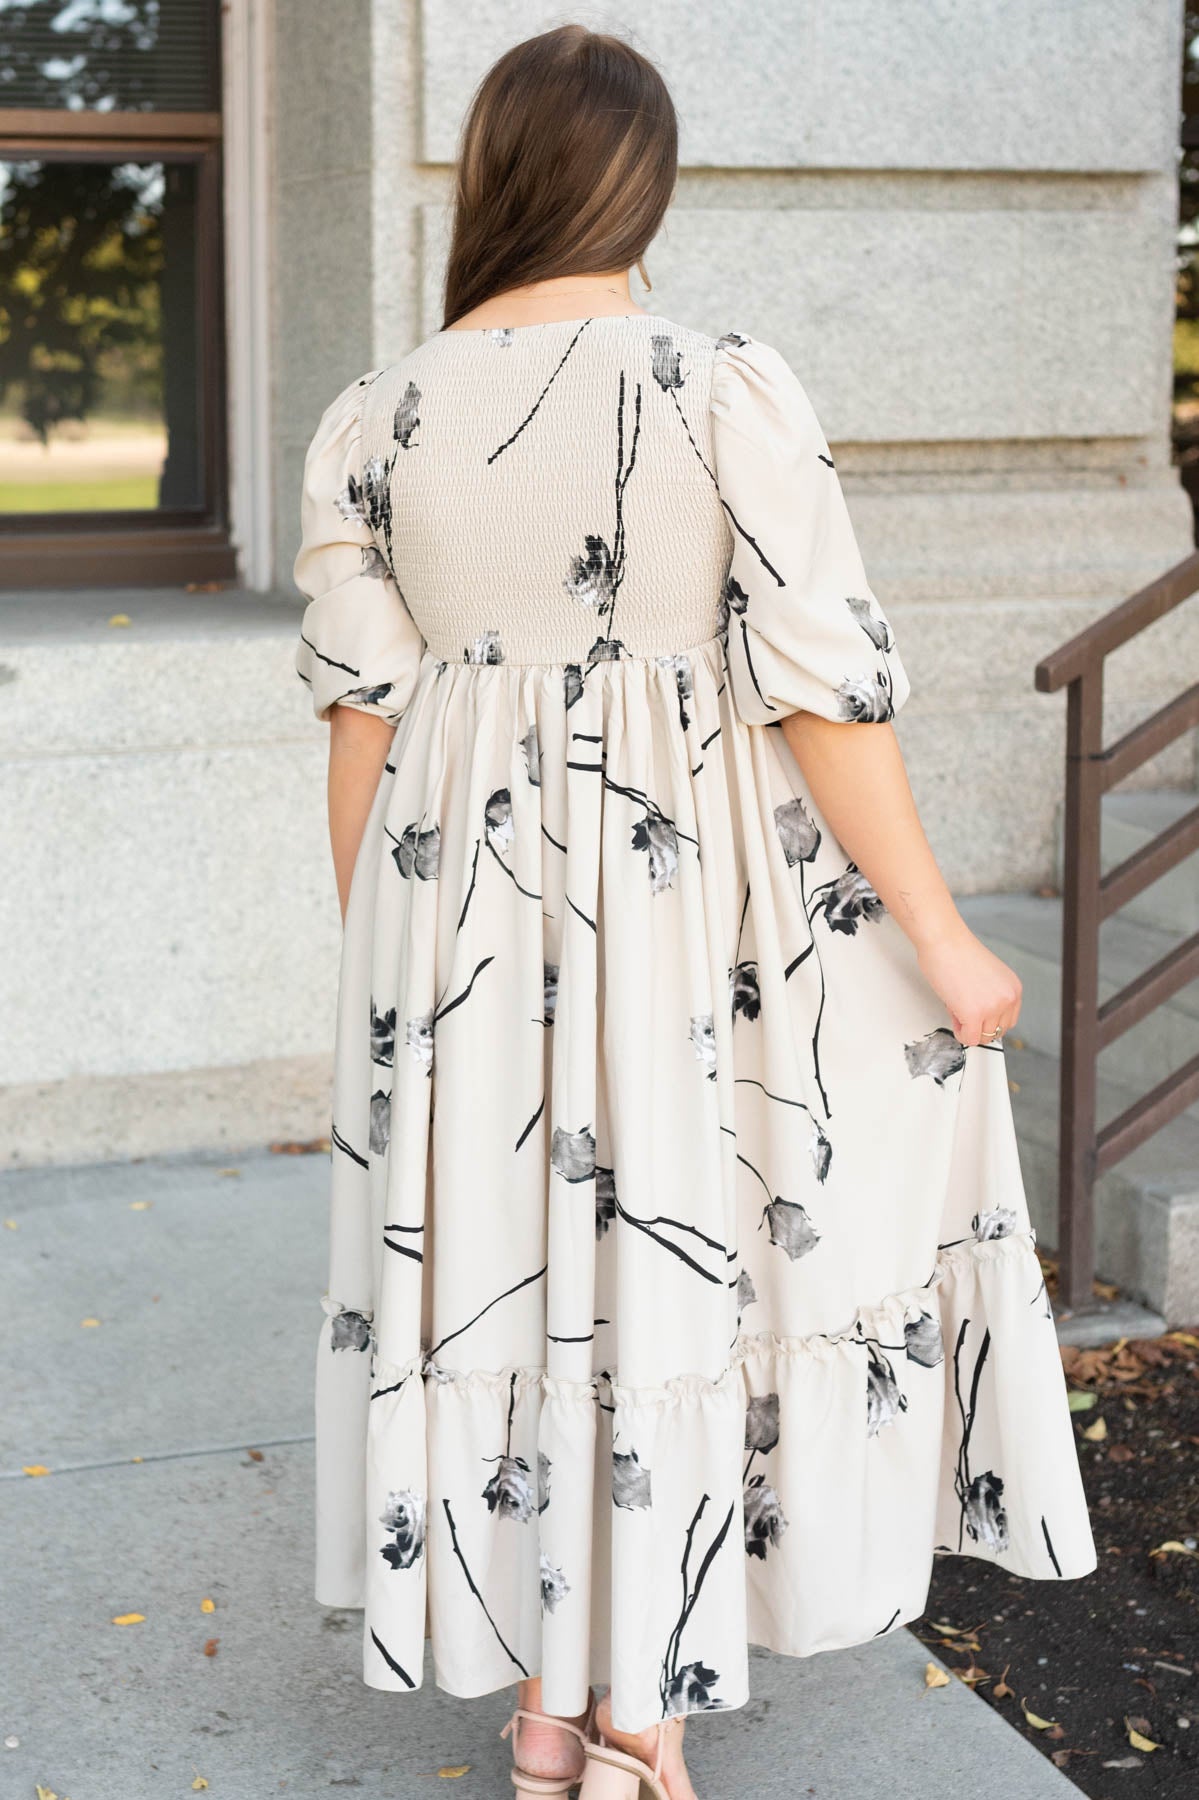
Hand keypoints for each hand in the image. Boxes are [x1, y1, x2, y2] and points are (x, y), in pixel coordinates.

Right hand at [915, 918, 1021, 1047]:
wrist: (944, 941)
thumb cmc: (957, 952)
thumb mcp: (988, 977)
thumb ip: (991, 996)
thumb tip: (982, 1016)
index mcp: (1013, 988)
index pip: (1008, 1020)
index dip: (989, 1020)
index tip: (978, 1016)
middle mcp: (1007, 998)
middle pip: (997, 1032)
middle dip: (979, 1026)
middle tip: (964, 1011)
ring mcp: (992, 1008)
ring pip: (983, 1037)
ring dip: (968, 1028)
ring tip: (957, 1008)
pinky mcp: (973, 1014)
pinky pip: (969, 1039)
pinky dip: (960, 1034)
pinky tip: (954, 1016)